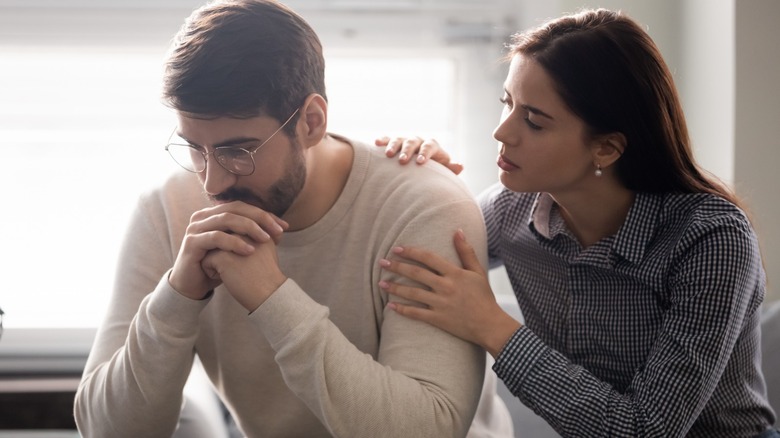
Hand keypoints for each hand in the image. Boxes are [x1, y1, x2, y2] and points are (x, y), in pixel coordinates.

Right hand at [168, 201, 287, 300]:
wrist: (193, 285)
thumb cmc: (218, 266)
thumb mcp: (238, 248)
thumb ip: (253, 236)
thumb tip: (281, 229)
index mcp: (214, 214)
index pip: (243, 207)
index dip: (264, 215)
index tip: (284, 227)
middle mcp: (203, 216)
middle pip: (236, 209)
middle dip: (260, 218)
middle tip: (278, 230)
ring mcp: (195, 228)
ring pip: (226, 219)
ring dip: (249, 228)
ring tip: (266, 239)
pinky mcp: (191, 243)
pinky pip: (216, 238)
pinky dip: (234, 242)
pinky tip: (249, 251)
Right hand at [374, 136, 463, 174]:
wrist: (420, 169)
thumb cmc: (432, 173)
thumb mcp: (442, 172)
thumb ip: (449, 169)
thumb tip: (460, 166)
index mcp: (432, 146)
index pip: (430, 146)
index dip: (425, 153)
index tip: (420, 162)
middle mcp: (419, 142)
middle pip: (413, 142)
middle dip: (407, 150)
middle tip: (402, 160)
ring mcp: (405, 141)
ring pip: (400, 139)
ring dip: (394, 145)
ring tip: (388, 155)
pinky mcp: (394, 144)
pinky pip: (388, 139)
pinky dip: (383, 140)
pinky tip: (376, 143)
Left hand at [378, 230, 519, 356]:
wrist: (490, 325)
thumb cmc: (484, 297)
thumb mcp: (477, 272)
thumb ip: (466, 251)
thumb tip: (458, 230)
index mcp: (454, 273)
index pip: (428, 258)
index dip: (411, 252)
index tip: (397, 249)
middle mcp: (445, 287)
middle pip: (416, 274)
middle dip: (397, 267)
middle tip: (381, 262)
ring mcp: (441, 304)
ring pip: (413, 293)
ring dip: (395, 288)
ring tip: (380, 283)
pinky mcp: (438, 319)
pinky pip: (416, 313)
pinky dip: (402, 310)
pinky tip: (390, 306)